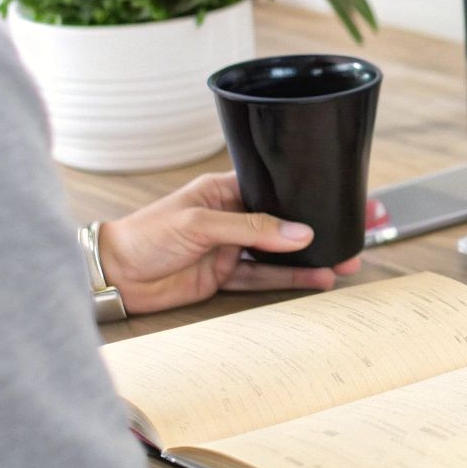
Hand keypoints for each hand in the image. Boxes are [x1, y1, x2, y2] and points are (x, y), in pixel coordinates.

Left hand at [96, 172, 362, 314]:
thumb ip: (251, 228)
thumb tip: (299, 233)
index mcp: (223, 190)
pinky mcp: (224, 276)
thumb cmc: (143, 236)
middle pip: (283, 221)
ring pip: (278, 252)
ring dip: (309, 259)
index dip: (305, 193)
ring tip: (345, 262)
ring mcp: (229, 248)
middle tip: (354, 232)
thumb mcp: (200, 224)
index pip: (274, 188)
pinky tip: (316, 280)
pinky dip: (290, 279)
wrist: (112, 275)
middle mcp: (230, 217)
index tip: (337, 198)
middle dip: (317, 228)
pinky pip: (264, 277)